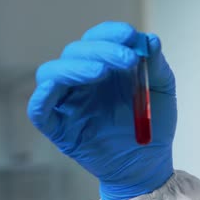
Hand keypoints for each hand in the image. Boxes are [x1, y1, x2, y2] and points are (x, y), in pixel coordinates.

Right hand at [27, 22, 176, 199]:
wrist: (148, 165)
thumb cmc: (154, 127)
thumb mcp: (162, 92)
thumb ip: (156, 66)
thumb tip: (151, 40)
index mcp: (106, 66)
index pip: (97, 39)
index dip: (109, 33)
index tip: (130, 36)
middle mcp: (82, 80)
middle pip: (75, 52)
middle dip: (101, 50)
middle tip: (127, 59)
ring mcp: (68, 102)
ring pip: (52, 73)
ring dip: (74, 67)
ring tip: (100, 72)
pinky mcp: (58, 127)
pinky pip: (38, 109)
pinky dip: (42, 96)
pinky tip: (57, 89)